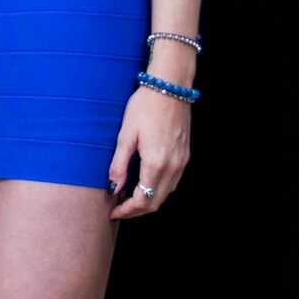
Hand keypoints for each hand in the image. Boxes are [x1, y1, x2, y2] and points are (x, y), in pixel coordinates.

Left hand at [108, 86, 189, 219]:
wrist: (170, 87)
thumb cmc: (145, 106)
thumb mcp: (126, 134)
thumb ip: (119, 164)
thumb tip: (113, 187)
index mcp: (156, 163)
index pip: (142, 200)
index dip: (126, 211)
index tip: (112, 212)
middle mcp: (173, 167)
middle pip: (156, 202)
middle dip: (136, 211)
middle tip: (118, 209)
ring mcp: (182, 162)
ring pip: (166, 194)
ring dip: (148, 201)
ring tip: (129, 199)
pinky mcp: (185, 155)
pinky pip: (173, 182)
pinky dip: (159, 190)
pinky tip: (145, 184)